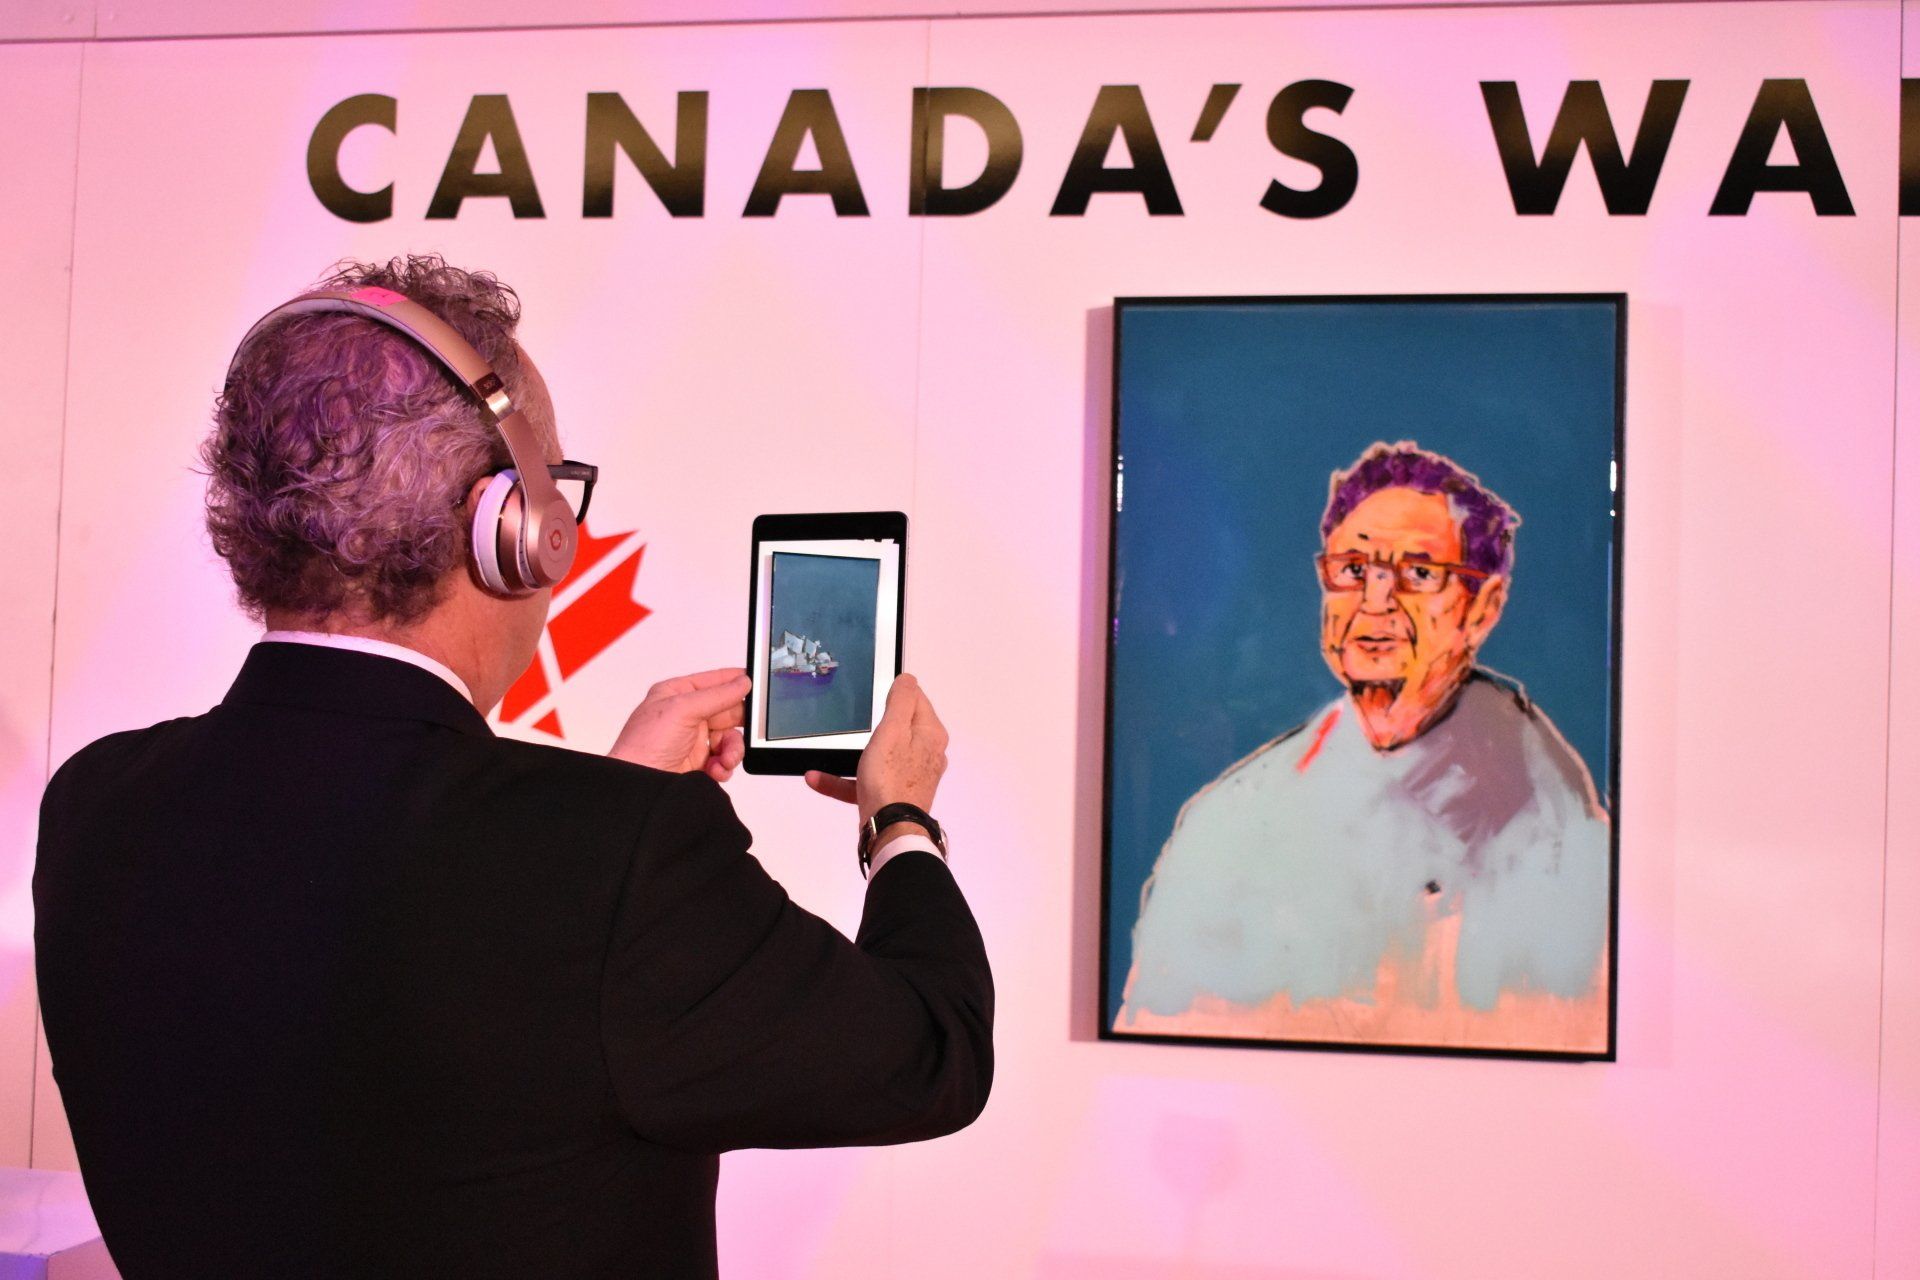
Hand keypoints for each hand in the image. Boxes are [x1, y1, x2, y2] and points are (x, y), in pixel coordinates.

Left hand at [609, 667, 749, 782]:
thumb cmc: (644, 746)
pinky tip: (716, 770)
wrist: (638, 788)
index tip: (757, 685)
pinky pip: (724, 760)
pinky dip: (725, 766)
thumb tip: (741, 683)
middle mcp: (686, 715)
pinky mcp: (699, 763)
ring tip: (725, 759)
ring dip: (732, 749)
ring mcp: (693, 740)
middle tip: (750, 728)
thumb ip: (716, 695)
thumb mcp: (682, 710)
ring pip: (729, 738)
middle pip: (728, 712)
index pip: (714, 682)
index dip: (735, 682)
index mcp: (677, 694)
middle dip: (739, 723)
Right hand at [805, 673, 947, 827]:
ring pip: (881, 755)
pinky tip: (818, 779)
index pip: (917, 699)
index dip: (895, 692)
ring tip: (830, 751)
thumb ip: (901, 701)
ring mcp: (911, 776)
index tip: (874, 693)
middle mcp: (926, 753)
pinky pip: (868, 781)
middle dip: (876, 723)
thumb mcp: (893, 730)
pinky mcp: (896, 795)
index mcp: (930, 734)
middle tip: (854, 719)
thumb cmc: (891, 778)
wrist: (889, 830)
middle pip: (900, 726)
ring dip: (853, 753)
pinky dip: (846, 779)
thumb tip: (907, 680)